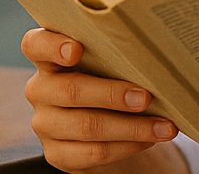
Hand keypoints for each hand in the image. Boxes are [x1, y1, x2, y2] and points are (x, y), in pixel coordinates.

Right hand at [21, 28, 182, 172]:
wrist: (103, 122)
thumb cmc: (108, 77)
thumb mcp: (106, 61)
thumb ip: (116, 53)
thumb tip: (154, 53)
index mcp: (48, 58)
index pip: (35, 45)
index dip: (52, 45)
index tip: (76, 49)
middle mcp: (40, 89)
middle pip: (70, 90)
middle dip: (112, 94)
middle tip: (146, 97)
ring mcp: (45, 124)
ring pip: (87, 126)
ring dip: (132, 127)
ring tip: (164, 126)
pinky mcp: (57, 154)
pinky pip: (95, 152)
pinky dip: (128, 146)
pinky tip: (149, 139)